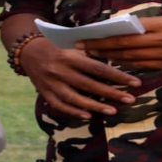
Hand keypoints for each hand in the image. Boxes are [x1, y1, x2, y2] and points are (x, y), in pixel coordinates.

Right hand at [18, 35, 137, 117]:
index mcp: (70, 56)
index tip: (134, 83)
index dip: (117, 76)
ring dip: (96, 106)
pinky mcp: (45, 93)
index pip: (98, 68)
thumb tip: (113, 64)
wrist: (28, 51)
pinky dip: (74, 111)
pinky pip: (61, 105)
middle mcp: (60, 70)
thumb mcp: (72, 45)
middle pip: (90, 84)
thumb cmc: (56, 46)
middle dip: (112, 93)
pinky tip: (89, 115)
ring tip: (113, 111)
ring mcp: (52, 84)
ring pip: (76, 98)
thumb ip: (89, 55)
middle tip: (130, 99)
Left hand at [80, 15, 161, 72]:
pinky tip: (114, 62)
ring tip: (95, 56)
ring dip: (111, 58)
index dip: (106, 37)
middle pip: (126, 47)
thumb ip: (144, 24)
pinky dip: (126, 64)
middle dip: (103, 48)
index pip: (127, 32)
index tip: (89, 37)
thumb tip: (117, 26)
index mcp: (161, 25)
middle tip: (84, 48)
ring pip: (132, 59)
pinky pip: (142, 66)